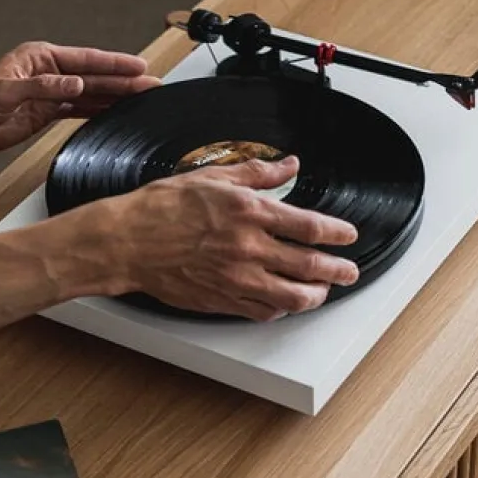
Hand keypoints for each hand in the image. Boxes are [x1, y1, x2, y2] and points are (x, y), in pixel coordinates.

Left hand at [0, 41, 159, 158]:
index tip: (140, 67)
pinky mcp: (43, 115)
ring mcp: (47, 94)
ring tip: (142, 100)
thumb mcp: (6, 92)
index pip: (86, 60)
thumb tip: (77, 84)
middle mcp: (48, 73)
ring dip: (114, 98)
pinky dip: (96, 112)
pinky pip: (77, 111)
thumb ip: (43, 88)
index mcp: (40, 57)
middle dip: (123, 82)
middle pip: (94, 77)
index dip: (115, 64)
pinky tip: (115, 114)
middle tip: (152, 87)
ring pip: (89, 94)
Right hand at [106, 155, 359, 319]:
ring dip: (315, 295)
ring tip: (323, 291)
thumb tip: (288, 165)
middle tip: (350, 271)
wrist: (127, 242)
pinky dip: (280, 310)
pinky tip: (284, 304)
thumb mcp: (212, 178)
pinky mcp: (222, 300)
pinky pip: (262, 312)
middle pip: (310, 265)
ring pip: (291, 296)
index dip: (337, 233)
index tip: (347, 235)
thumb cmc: (161, 209)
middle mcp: (248, 248)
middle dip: (338, 270)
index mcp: (249, 213)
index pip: (310, 226)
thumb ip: (257, 172)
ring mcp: (236, 278)